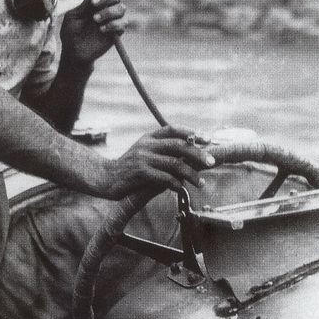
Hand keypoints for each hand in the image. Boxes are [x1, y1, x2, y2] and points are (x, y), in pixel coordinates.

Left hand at [59, 0, 125, 65]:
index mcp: (95, 2)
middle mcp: (106, 9)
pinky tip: (101, 30)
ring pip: (121, 8)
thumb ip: (84, 5)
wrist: (74, 53)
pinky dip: (113, 24)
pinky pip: (122, 24)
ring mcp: (113, 20)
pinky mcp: (116, 33)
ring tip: (95, 20)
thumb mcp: (73, 17)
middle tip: (94, 4)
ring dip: (109, 12)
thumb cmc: (71, 34)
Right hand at [96, 124, 215, 199]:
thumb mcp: (144, 153)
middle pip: (178, 145)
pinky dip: (176, 184)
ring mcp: (143, 158)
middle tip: (211, 161)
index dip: (191, 132)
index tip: (207, 138)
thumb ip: (162, 151)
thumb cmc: (129, 168)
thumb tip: (190, 154)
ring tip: (200, 183)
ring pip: (174, 163)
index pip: (172, 129)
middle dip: (198, 153)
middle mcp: (147, 145)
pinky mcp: (140, 173)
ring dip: (191, 174)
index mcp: (148, 137)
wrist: (106, 178)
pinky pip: (164, 178)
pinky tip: (182, 190)